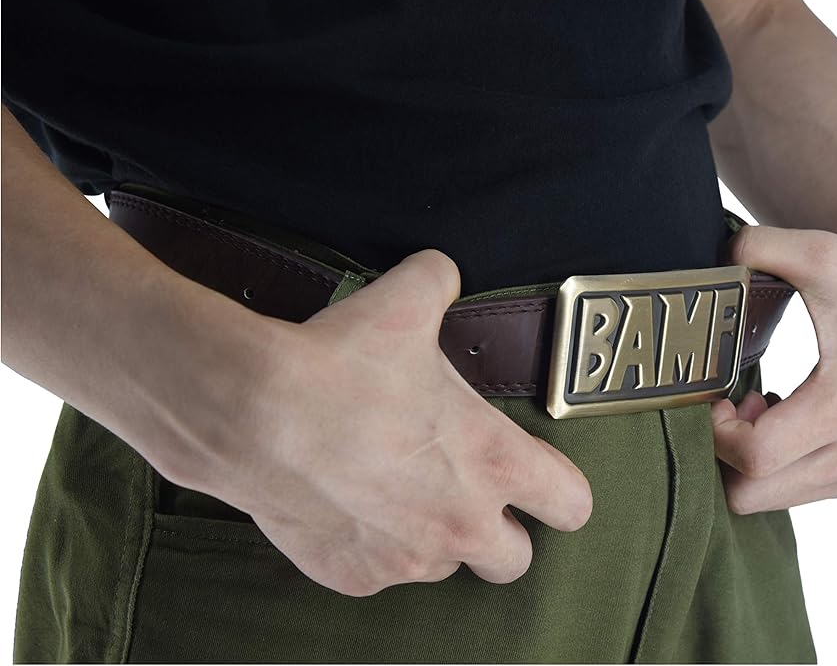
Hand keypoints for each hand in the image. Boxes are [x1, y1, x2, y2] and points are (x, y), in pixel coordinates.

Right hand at [183, 250, 592, 595]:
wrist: (253, 412)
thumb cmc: (338, 364)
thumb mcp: (406, 301)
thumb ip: (439, 285)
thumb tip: (437, 273)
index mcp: (493, 462)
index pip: (571, 503)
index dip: (561, 492)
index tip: (543, 481)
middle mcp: (459, 523)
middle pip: (515, 560)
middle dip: (502, 533)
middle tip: (471, 497)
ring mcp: (406, 559)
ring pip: (442, 566)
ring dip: (431, 535)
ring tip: (395, 489)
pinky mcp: (353, 575)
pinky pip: (378, 571)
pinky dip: (370, 545)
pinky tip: (346, 504)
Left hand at [711, 226, 836, 513]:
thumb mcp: (825, 255)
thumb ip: (760, 246)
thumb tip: (716, 254)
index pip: (754, 457)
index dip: (716, 432)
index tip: (718, 397)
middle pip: (751, 495)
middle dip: (722, 454)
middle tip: (728, 408)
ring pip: (769, 500)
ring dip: (747, 460)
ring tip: (756, 410)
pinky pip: (795, 494)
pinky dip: (774, 466)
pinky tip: (781, 419)